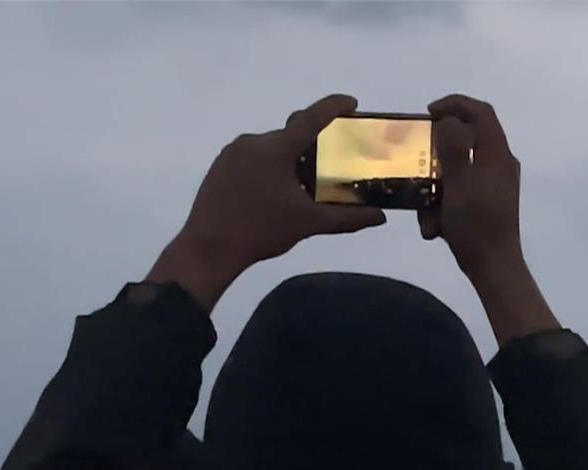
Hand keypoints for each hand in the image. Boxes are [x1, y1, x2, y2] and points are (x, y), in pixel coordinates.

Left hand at [148, 94, 385, 310]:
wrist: (208, 248)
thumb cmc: (261, 230)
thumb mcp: (308, 223)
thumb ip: (347, 218)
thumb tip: (379, 218)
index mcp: (276, 148)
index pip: (311, 118)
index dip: (334, 106)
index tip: (352, 103)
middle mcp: (253, 141)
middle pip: (290, 134)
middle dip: (311, 144)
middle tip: (328, 163)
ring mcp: (232, 152)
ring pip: (270, 147)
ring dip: (288, 158)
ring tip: (300, 185)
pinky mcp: (220, 165)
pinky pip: (252, 157)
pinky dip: (269, 166)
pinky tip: (274, 192)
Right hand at [418, 94, 522, 278]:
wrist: (493, 267)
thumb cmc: (476, 225)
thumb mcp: (459, 184)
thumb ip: (454, 148)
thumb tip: (449, 120)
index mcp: (497, 154)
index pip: (481, 112)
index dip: (455, 104)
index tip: (429, 113)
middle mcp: (499, 164)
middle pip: (466, 141)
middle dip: (437, 155)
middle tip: (417, 162)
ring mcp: (494, 185)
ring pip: (458, 171)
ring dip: (437, 188)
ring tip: (426, 212)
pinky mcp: (487, 203)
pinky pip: (460, 193)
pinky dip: (444, 205)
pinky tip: (434, 227)